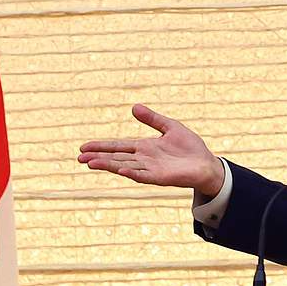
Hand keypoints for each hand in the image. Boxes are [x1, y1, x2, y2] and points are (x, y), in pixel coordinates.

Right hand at [77, 104, 226, 194]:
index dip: (101, 146)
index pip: (117, 146)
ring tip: (91, 164)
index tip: (83, 147)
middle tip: (79, 158)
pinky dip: (131, 172)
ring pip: (124, 166)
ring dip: (108, 165)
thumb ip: (152, 118)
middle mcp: (143, 159)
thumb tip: (133, 107)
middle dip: (98, 157)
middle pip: (116, 157)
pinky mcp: (160, 178)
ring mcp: (150, 169)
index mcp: (143, 147)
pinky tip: (120, 169)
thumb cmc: (190, 147)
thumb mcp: (170, 127)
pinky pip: (142, 175)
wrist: (207, 164)